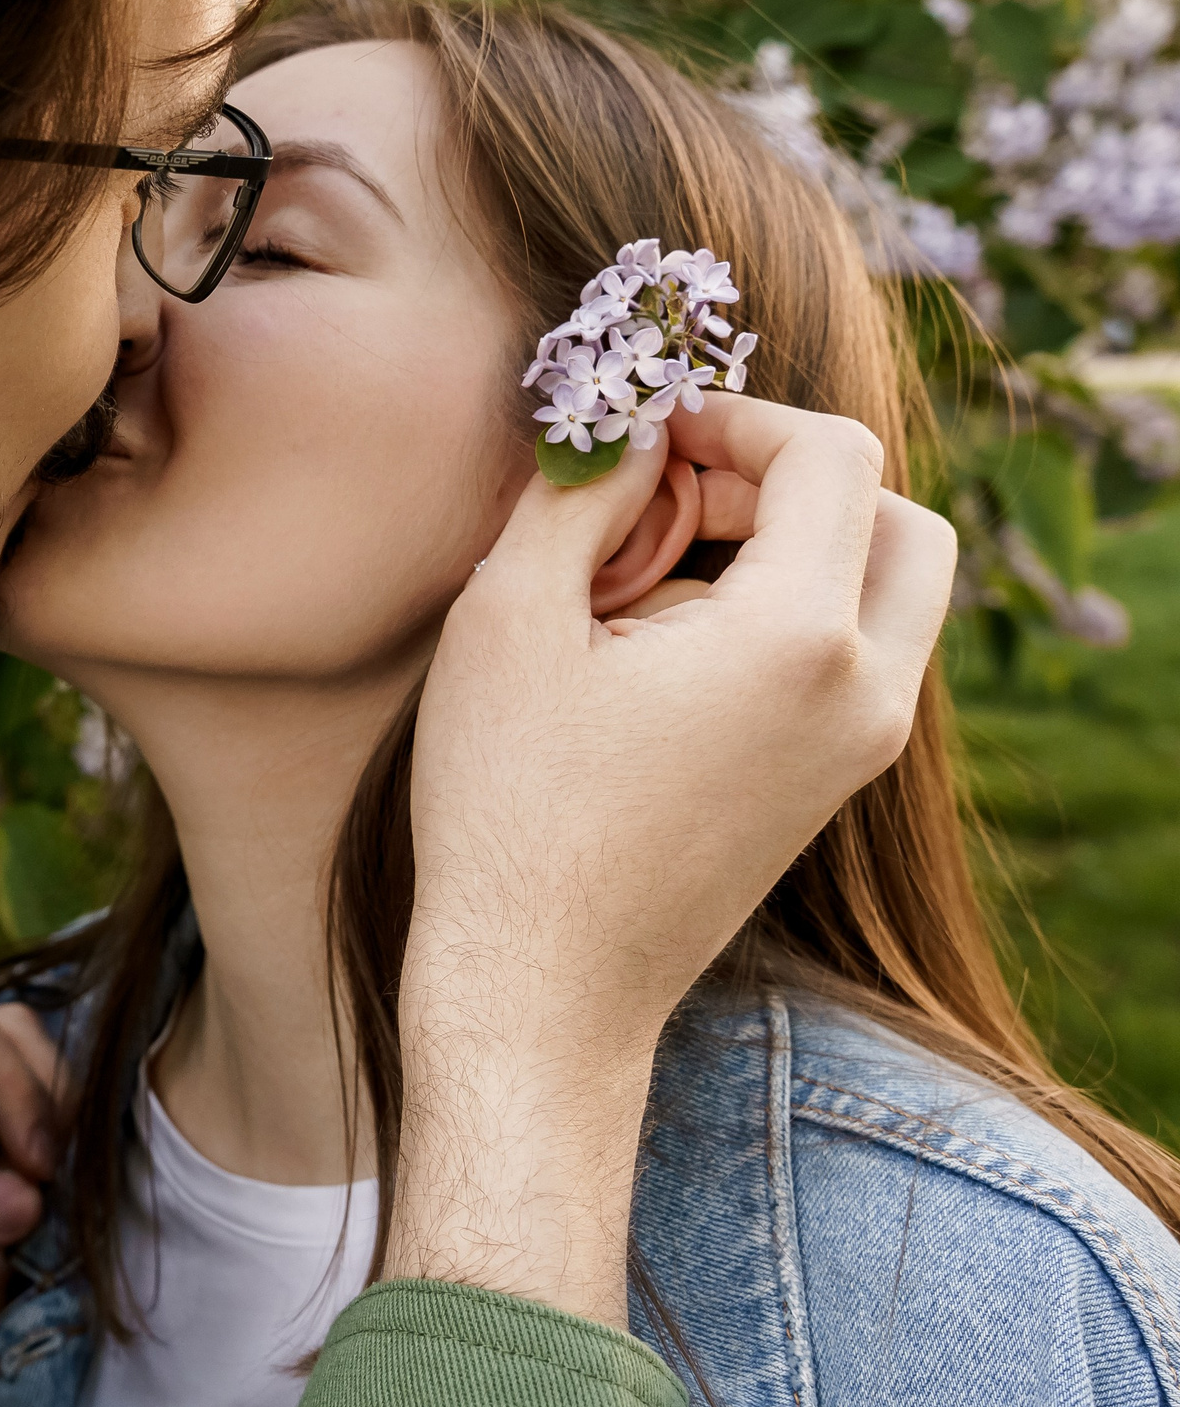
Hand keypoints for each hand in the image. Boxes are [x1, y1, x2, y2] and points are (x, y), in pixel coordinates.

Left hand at [0, 1003, 62, 1344]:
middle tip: (52, 1175)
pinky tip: (38, 1207)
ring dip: (51, 1129)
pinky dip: (41, 1161)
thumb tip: (31, 1201)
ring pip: (28, 1077)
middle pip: (9, 1037)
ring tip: (46, 1193)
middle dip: (45, 1098)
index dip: (16, 1089)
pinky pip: (25, 1131)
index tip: (38, 1165)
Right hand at [392, 396, 954, 1322]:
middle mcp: (864, 690)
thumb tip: (624, 426)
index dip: (739, 419)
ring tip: (654, 578)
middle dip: (791, 480)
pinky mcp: (832, 789)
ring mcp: (859, 750)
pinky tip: (663, 652)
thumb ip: (575, 493)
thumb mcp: (508, 618)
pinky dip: (789, 617)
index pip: (835, 454)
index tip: (648, 444)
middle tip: (675, 499)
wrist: (541, 988)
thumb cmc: (507, 807)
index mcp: (799, 637)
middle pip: (899, 517)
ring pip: (887, 591)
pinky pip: (854, 659)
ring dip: (795, 547)